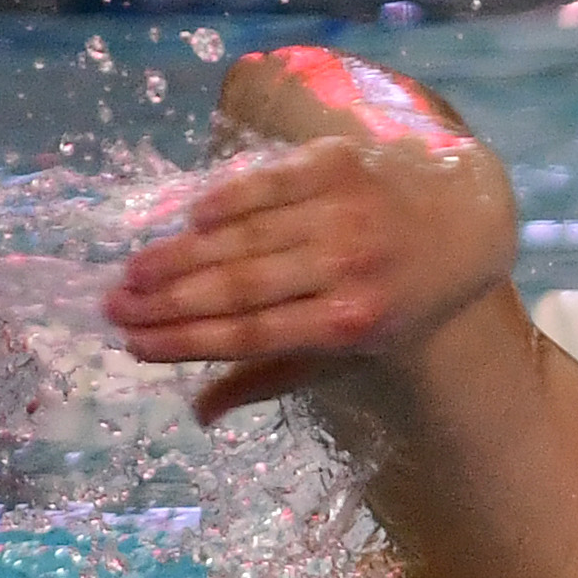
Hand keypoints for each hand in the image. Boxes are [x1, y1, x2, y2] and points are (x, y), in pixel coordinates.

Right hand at [103, 135, 506, 424]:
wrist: (464, 221)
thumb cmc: (394, 300)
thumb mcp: (348, 351)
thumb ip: (270, 378)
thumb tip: (198, 414)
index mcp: (352, 324)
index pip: (252, 335)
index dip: (188, 341)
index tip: (134, 344)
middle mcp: (350, 268)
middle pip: (240, 287)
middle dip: (169, 300)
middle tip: (114, 307)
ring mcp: (345, 211)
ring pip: (246, 237)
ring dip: (182, 254)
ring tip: (134, 271)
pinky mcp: (339, 162)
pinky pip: (267, 182)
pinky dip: (225, 201)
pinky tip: (188, 220)